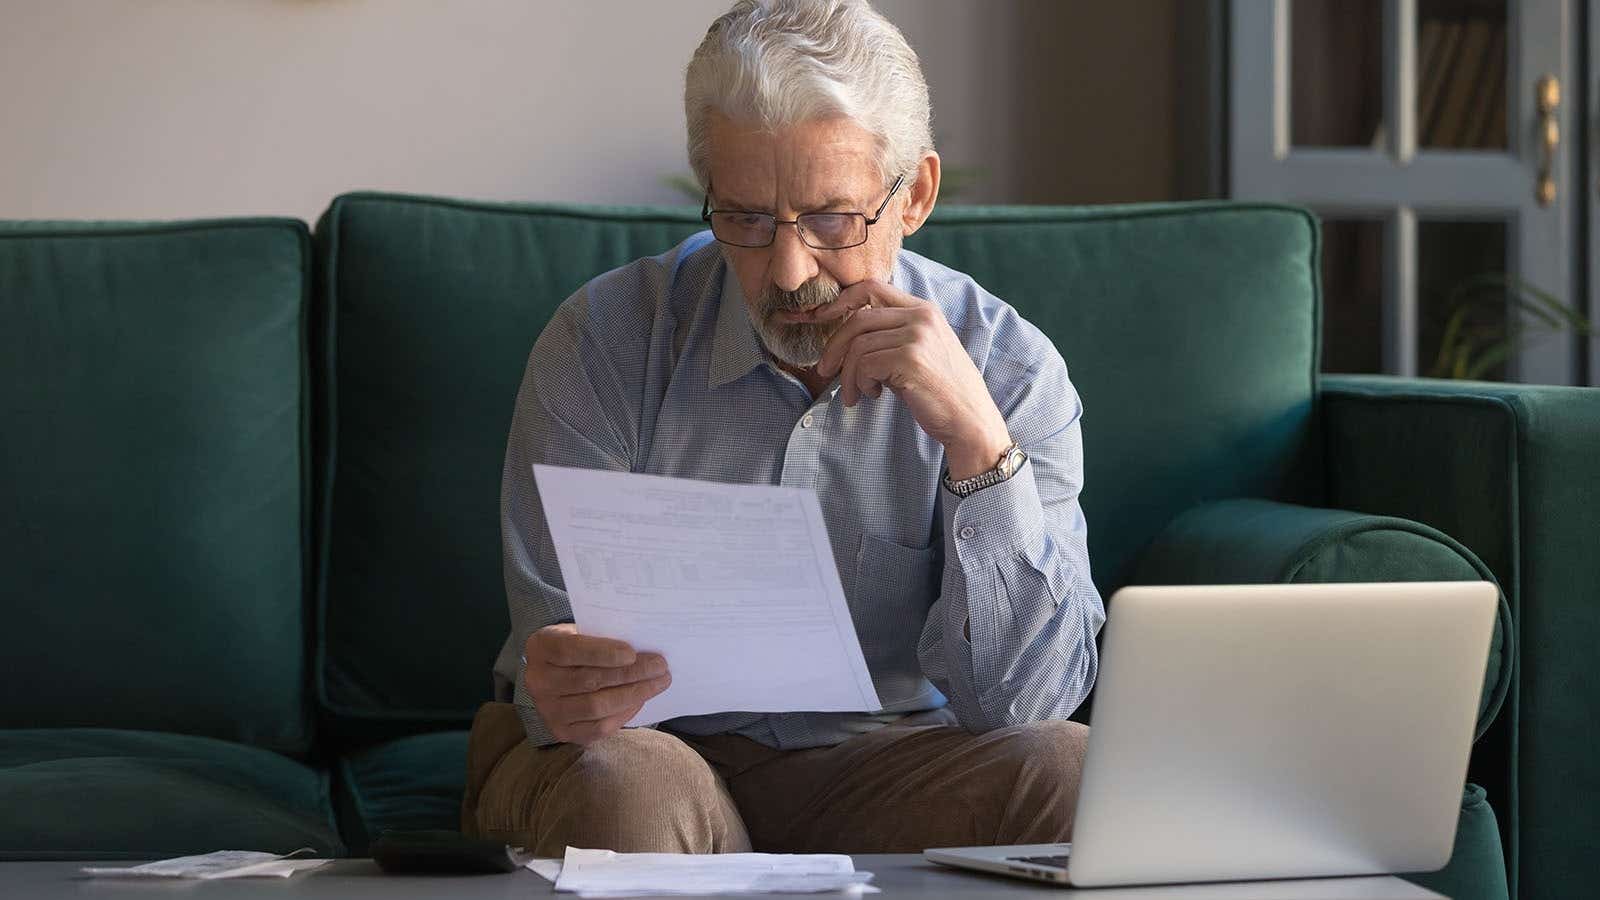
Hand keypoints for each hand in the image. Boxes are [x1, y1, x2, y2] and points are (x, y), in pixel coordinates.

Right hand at [522, 624, 670, 744]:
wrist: (555, 671)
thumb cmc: (578, 644)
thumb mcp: (582, 630)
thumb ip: (604, 635)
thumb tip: (644, 645)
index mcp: (541, 647)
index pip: (571, 650)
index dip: (602, 653)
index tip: (632, 653)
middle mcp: (538, 681)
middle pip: (590, 681)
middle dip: (631, 674)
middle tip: (660, 667)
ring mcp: (548, 710)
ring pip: (597, 707)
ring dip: (634, 695)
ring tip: (658, 683)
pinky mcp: (562, 732)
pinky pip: (598, 728)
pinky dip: (624, 714)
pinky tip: (640, 700)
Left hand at [803, 279, 1010, 477]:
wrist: (970, 421)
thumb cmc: (941, 392)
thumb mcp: (920, 352)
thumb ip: (892, 336)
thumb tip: (846, 336)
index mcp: (924, 309)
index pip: (872, 287)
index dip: (841, 300)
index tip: (822, 318)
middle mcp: (921, 316)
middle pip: (858, 318)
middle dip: (834, 346)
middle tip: (825, 370)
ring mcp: (917, 336)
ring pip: (858, 346)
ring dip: (848, 375)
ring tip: (854, 394)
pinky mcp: (910, 359)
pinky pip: (864, 365)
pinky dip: (860, 384)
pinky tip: (873, 395)